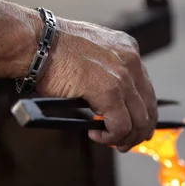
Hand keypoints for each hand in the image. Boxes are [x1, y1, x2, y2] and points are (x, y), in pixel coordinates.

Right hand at [37, 17, 157, 150]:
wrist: (35, 43)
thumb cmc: (50, 48)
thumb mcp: (89, 53)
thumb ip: (104, 72)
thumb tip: (105, 102)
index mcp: (127, 48)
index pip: (145, 87)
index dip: (142, 112)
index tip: (135, 125)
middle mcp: (130, 59)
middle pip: (148, 106)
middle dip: (139, 130)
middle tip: (125, 142)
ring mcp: (122, 75)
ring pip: (139, 120)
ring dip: (126, 137)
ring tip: (111, 142)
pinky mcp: (110, 91)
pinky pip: (121, 125)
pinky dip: (111, 137)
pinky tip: (97, 135)